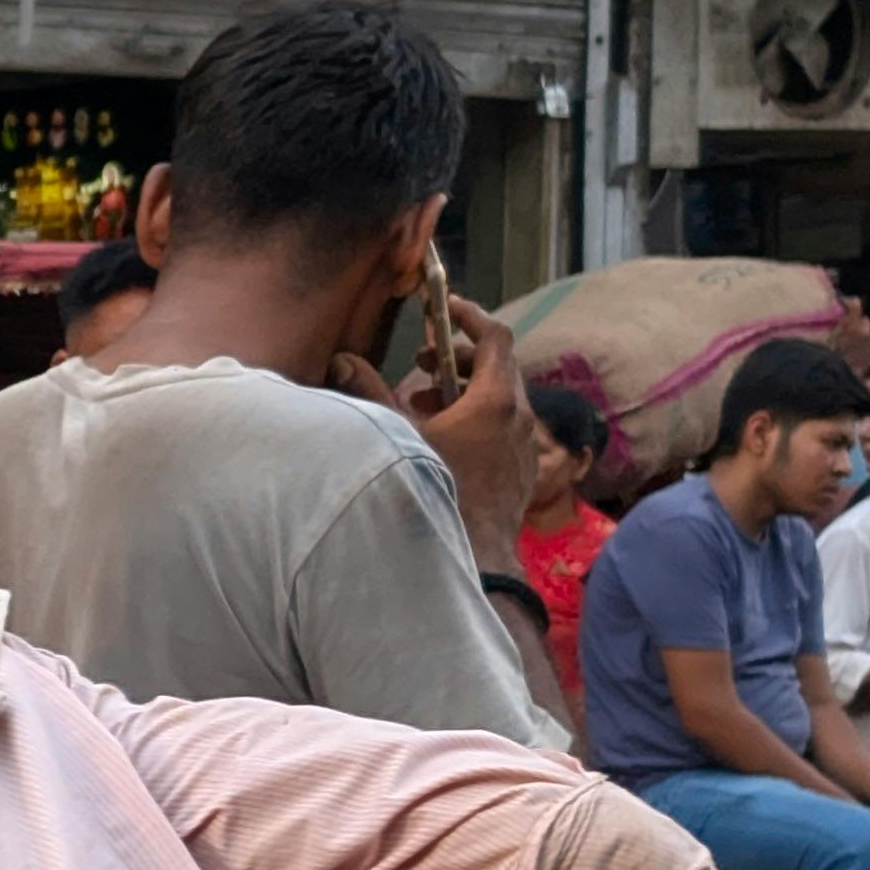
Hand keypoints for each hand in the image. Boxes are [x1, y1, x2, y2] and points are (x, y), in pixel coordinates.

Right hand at [377, 288, 539, 557]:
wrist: (474, 560)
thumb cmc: (435, 495)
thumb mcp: (396, 438)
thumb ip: (369, 393)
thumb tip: (344, 360)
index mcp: (495, 400)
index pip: (494, 337)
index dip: (468, 315)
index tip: (443, 308)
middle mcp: (519, 418)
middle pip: (496, 366)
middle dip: (456, 357)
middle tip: (422, 360)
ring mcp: (525, 446)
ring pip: (499, 399)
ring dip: (462, 391)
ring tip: (422, 406)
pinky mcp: (522, 471)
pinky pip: (503, 429)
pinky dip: (476, 419)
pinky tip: (443, 441)